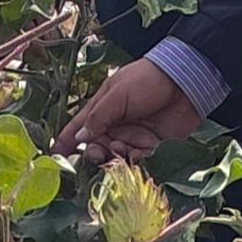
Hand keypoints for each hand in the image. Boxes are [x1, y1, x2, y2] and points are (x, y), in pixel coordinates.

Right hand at [55, 59, 201, 163]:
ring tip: (122, 148)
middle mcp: (115, 126)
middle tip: (99, 153)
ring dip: (116, 158)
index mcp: (102, 109)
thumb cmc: (147, 80)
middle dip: (94, 154)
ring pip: (116, 157)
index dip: (66, 143)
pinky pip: (139, 161)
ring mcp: (133, 137)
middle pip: (95, 148)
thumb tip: (79, 137)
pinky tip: (140, 154)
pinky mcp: (153, 146)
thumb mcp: (118, 94)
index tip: (55, 157)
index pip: (78, 128)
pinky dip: (137, 160)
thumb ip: (98, 116)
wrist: (185, 81)